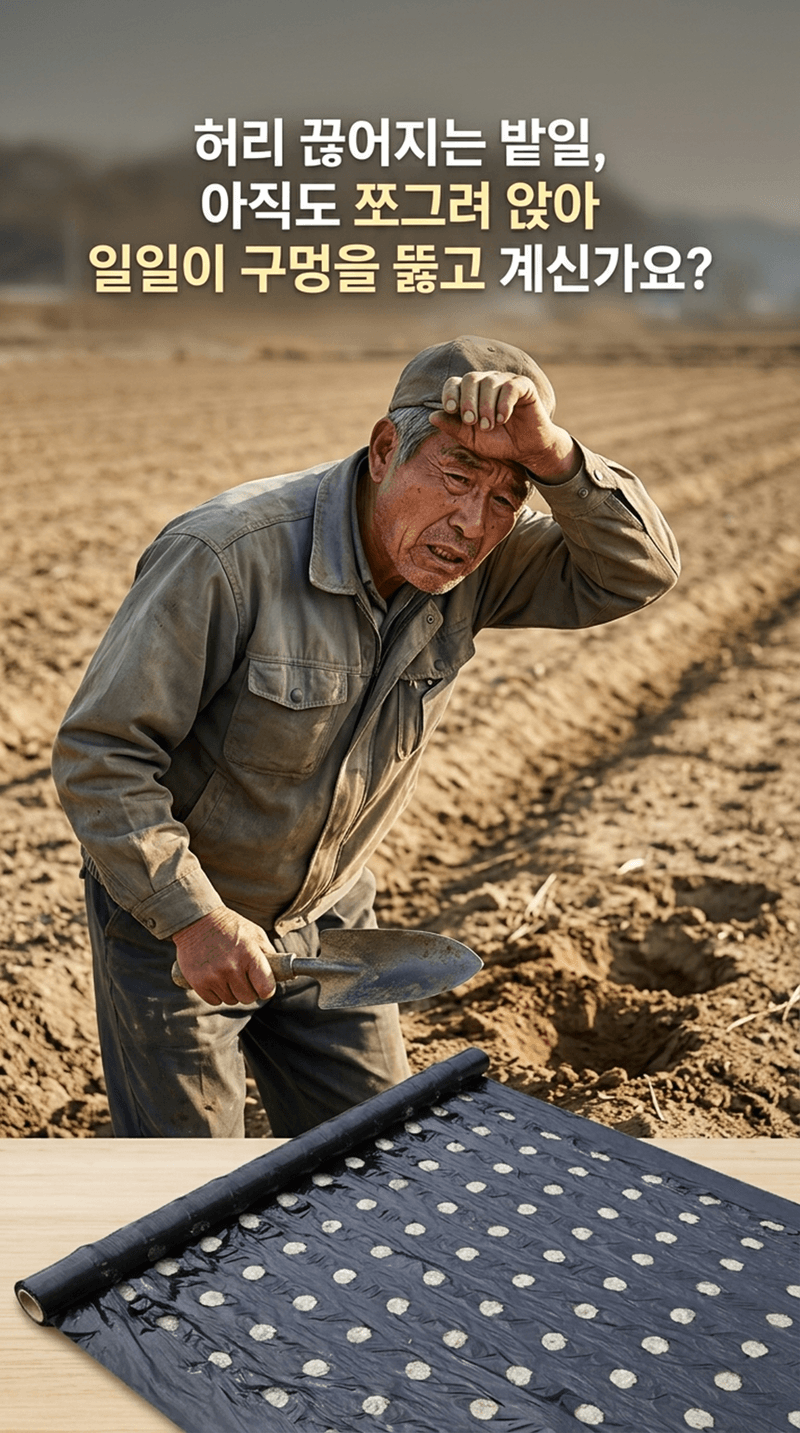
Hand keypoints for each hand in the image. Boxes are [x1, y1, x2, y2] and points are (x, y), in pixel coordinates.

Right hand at [172, 905, 276, 1005]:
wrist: (196, 920)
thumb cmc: (229, 927)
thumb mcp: (254, 933)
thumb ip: (268, 954)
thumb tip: (280, 972)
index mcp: (249, 954)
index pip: (266, 988)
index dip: (267, 990)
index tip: (263, 986)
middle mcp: (231, 967)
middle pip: (248, 998)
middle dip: (248, 990)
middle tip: (243, 978)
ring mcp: (213, 976)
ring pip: (231, 1000)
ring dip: (231, 991)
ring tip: (227, 974)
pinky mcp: (198, 982)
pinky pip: (214, 1001)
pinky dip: (216, 993)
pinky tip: (215, 978)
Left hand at [428, 371, 580, 481]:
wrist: (525, 450)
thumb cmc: (497, 442)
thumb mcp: (471, 439)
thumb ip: (453, 428)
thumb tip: (432, 416)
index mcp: (471, 393)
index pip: (454, 383)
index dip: (450, 393)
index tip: (451, 410)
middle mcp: (487, 382)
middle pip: (470, 378)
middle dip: (468, 401)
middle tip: (472, 422)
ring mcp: (505, 381)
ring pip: (489, 382)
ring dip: (486, 406)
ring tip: (489, 425)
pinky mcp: (524, 386)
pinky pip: (510, 386)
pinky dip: (503, 403)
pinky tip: (503, 418)